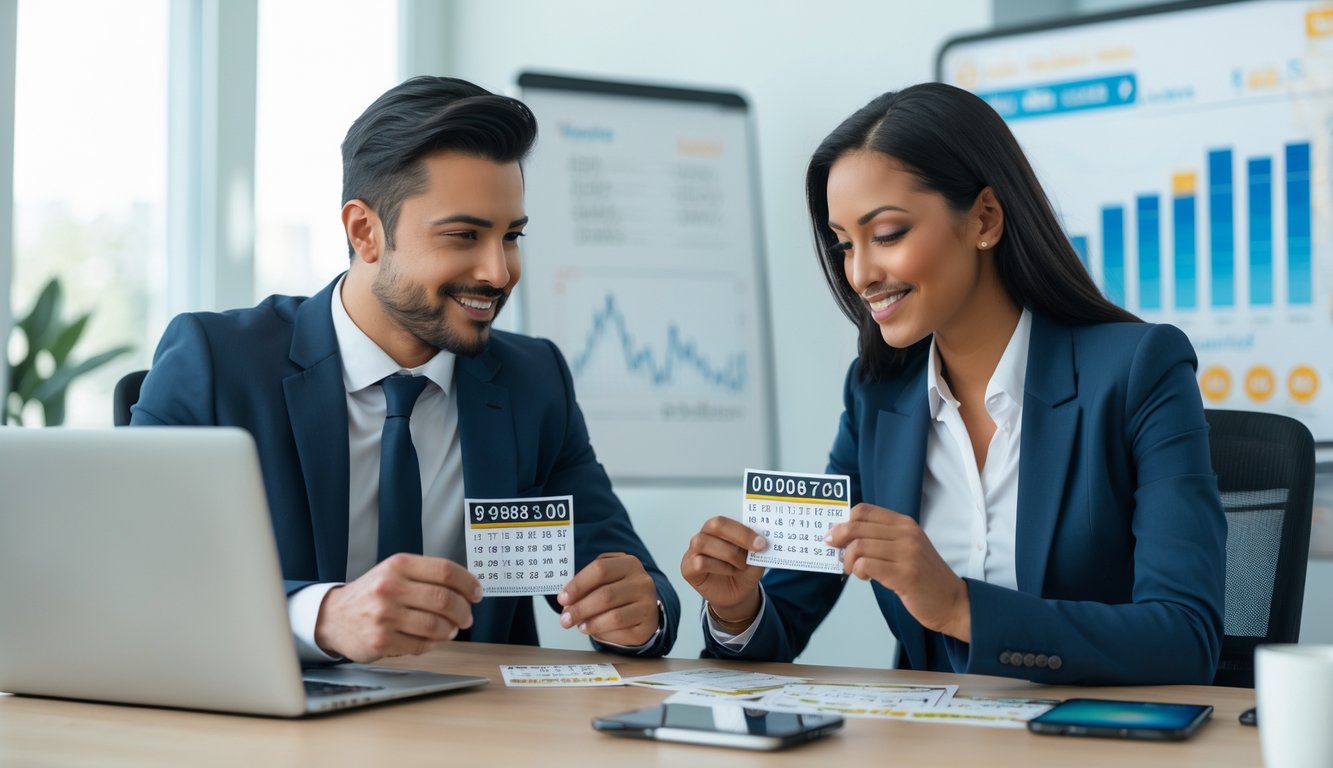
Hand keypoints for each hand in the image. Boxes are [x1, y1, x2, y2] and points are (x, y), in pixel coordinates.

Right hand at [313, 553, 482, 661]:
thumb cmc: (372, 593)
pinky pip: (421, 645)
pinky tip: (429, 639)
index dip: (468, 583)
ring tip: (450, 629)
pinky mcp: (380, 641)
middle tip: (466, 617)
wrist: (333, 616)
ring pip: (436, 625)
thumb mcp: (395, 572)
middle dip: (463, 611)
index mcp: (398, 565)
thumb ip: (427, 576)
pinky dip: (432, 644)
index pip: (445, 570)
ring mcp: (384, 616)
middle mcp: (390, 588)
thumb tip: (468, 588)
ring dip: (450, 630)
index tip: (477, 593)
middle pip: (444, 599)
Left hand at [557, 553, 660, 646]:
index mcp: (629, 563)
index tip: (563, 598)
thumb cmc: (618, 592)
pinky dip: (603, 633)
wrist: (643, 609)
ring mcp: (648, 604)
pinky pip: (621, 632)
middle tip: (565, 619)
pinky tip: (595, 630)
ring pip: (614, 616)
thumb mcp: (605, 579)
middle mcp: (642, 582)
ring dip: (591, 623)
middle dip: (580, 608)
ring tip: (579, 626)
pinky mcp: (647, 626)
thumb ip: (587, 585)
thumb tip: (568, 602)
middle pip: (605, 595)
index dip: (578, 584)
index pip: (600, 569)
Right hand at [680, 516, 766, 627]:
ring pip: (703, 542)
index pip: (726, 521)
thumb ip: (757, 551)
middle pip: (714, 525)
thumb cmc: (743, 573)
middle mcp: (704, 536)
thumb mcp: (756, 562)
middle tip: (756, 549)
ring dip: (729, 554)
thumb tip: (761, 541)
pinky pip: (700, 562)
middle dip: (738, 536)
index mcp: (720, 529)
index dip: (743, 530)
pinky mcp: (688, 568)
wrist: (737, 595)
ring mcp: (693, 551)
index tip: (762, 542)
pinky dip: (720, 567)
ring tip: (741, 565)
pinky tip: (730, 571)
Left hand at [825, 503, 971, 641]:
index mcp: (905, 523)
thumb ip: (881, 539)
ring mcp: (907, 553)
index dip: (844, 522)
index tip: (835, 535)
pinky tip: (865, 577)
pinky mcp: (905, 575)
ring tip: (854, 570)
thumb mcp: (906, 548)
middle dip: (839, 539)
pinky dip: (859, 570)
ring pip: (859, 545)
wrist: (952, 601)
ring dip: (849, 560)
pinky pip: (867, 564)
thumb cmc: (923, 577)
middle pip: (857, 526)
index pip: (864, 510)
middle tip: (836, 552)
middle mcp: (907, 533)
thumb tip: (843, 537)